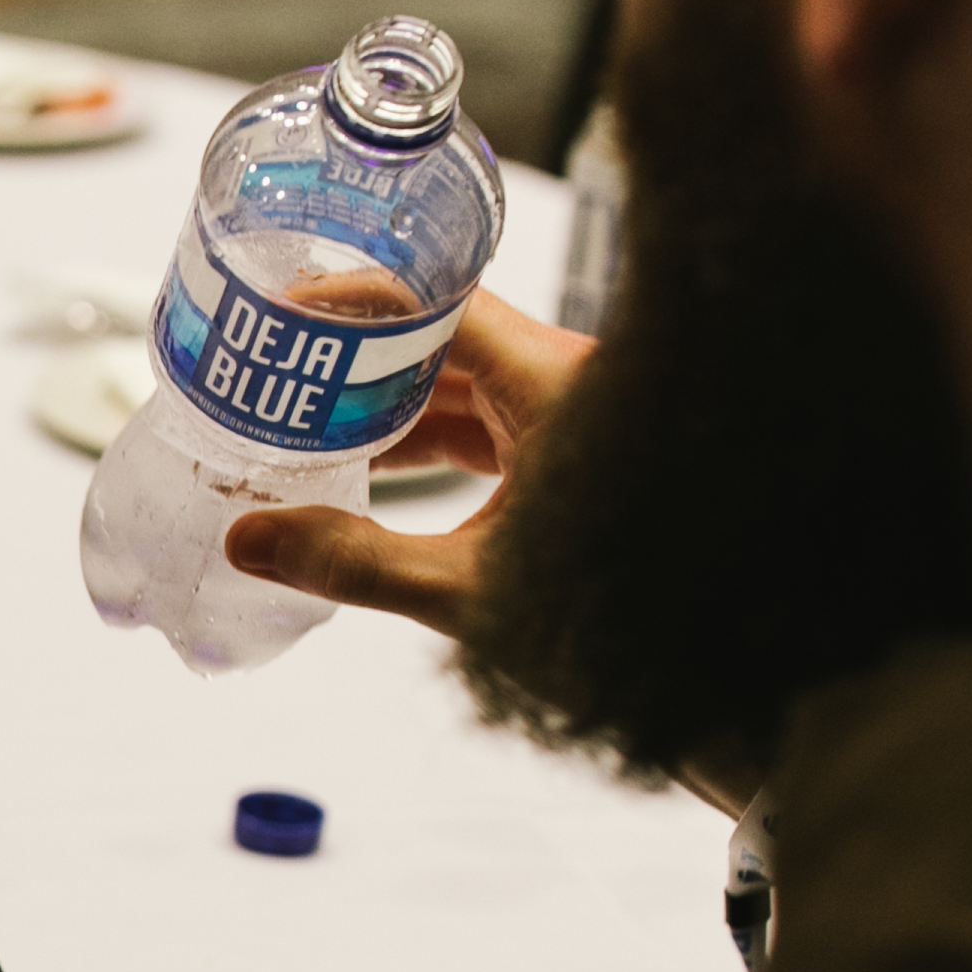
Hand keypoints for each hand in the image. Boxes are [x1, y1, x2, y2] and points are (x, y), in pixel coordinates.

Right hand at [220, 289, 590, 641]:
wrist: (717, 667)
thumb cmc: (624, 624)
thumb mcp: (470, 591)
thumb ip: (356, 564)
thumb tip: (253, 539)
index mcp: (556, 384)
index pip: (439, 304)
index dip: (356, 304)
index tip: (288, 315)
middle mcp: (569, 382)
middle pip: (442, 340)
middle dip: (356, 360)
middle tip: (279, 372)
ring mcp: (572, 415)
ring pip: (460, 386)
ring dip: (386, 404)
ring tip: (306, 422)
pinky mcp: (571, 451)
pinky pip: (485, 424)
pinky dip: (426, 438)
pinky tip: (367, 466)